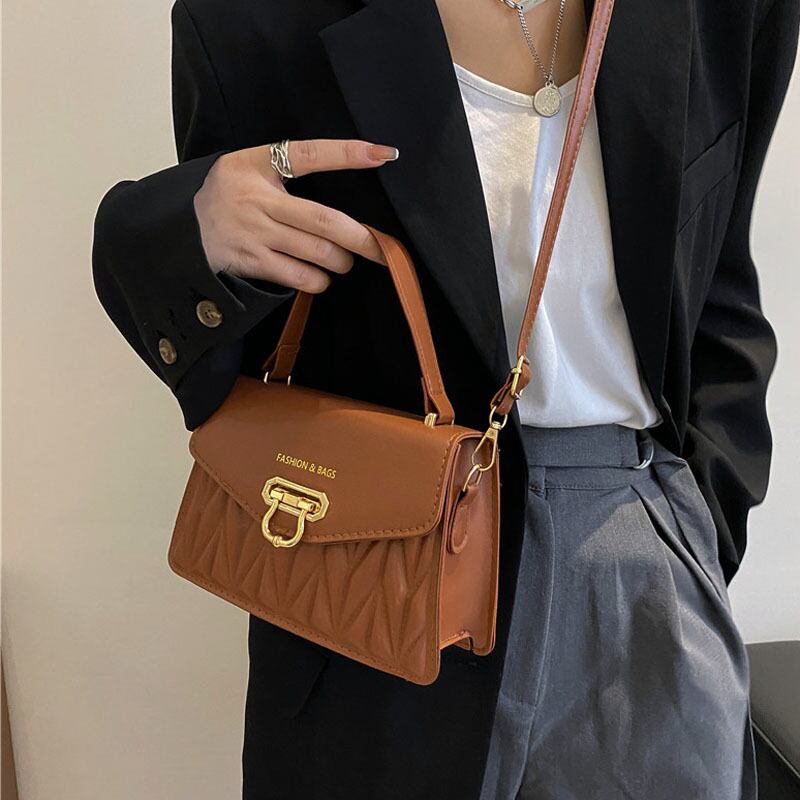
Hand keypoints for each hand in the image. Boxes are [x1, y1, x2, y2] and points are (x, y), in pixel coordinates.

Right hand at [193, 139, 398, 292]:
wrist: (180, 228)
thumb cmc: (229, 194)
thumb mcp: (250, 166)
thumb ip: (289, 166)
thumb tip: (350, 171)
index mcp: (259, 165)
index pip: (309, 155)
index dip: (347, 154)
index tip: (383, 154)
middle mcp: (257, 199)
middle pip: (324, 220)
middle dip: (361, 238)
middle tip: (380, 247)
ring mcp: (254, 233)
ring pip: (316, 252)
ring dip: (340, 261)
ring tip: (343, 260)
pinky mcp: (250, 262)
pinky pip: (298, 277)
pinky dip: (318, 280)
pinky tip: (319, 276)